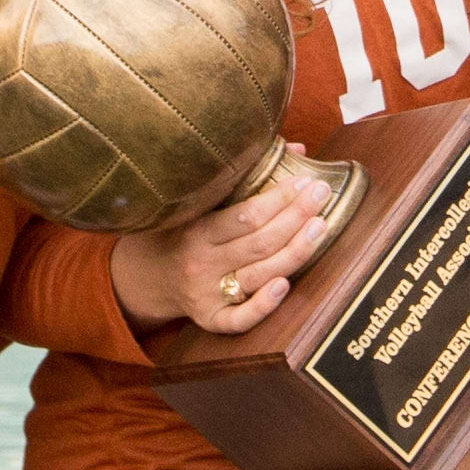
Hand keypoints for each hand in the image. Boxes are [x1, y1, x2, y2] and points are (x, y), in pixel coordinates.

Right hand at [116, 160, 341, 332]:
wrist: (147, 278)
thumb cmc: (183, 232)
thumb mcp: (201, 203)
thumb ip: (247, 177)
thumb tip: (296, 149)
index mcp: (197, 230)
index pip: (245, 215)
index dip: (279, 198)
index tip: (305, 181)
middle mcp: (201, 263)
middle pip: (258, 243)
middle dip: (295, 217)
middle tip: (322, 195)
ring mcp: (207, 294)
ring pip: (258, 275)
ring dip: (295, 252)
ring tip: (321, 227)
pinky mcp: (211, 320)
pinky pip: (239, 319)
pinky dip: (263, 305)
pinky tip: (285, 285)